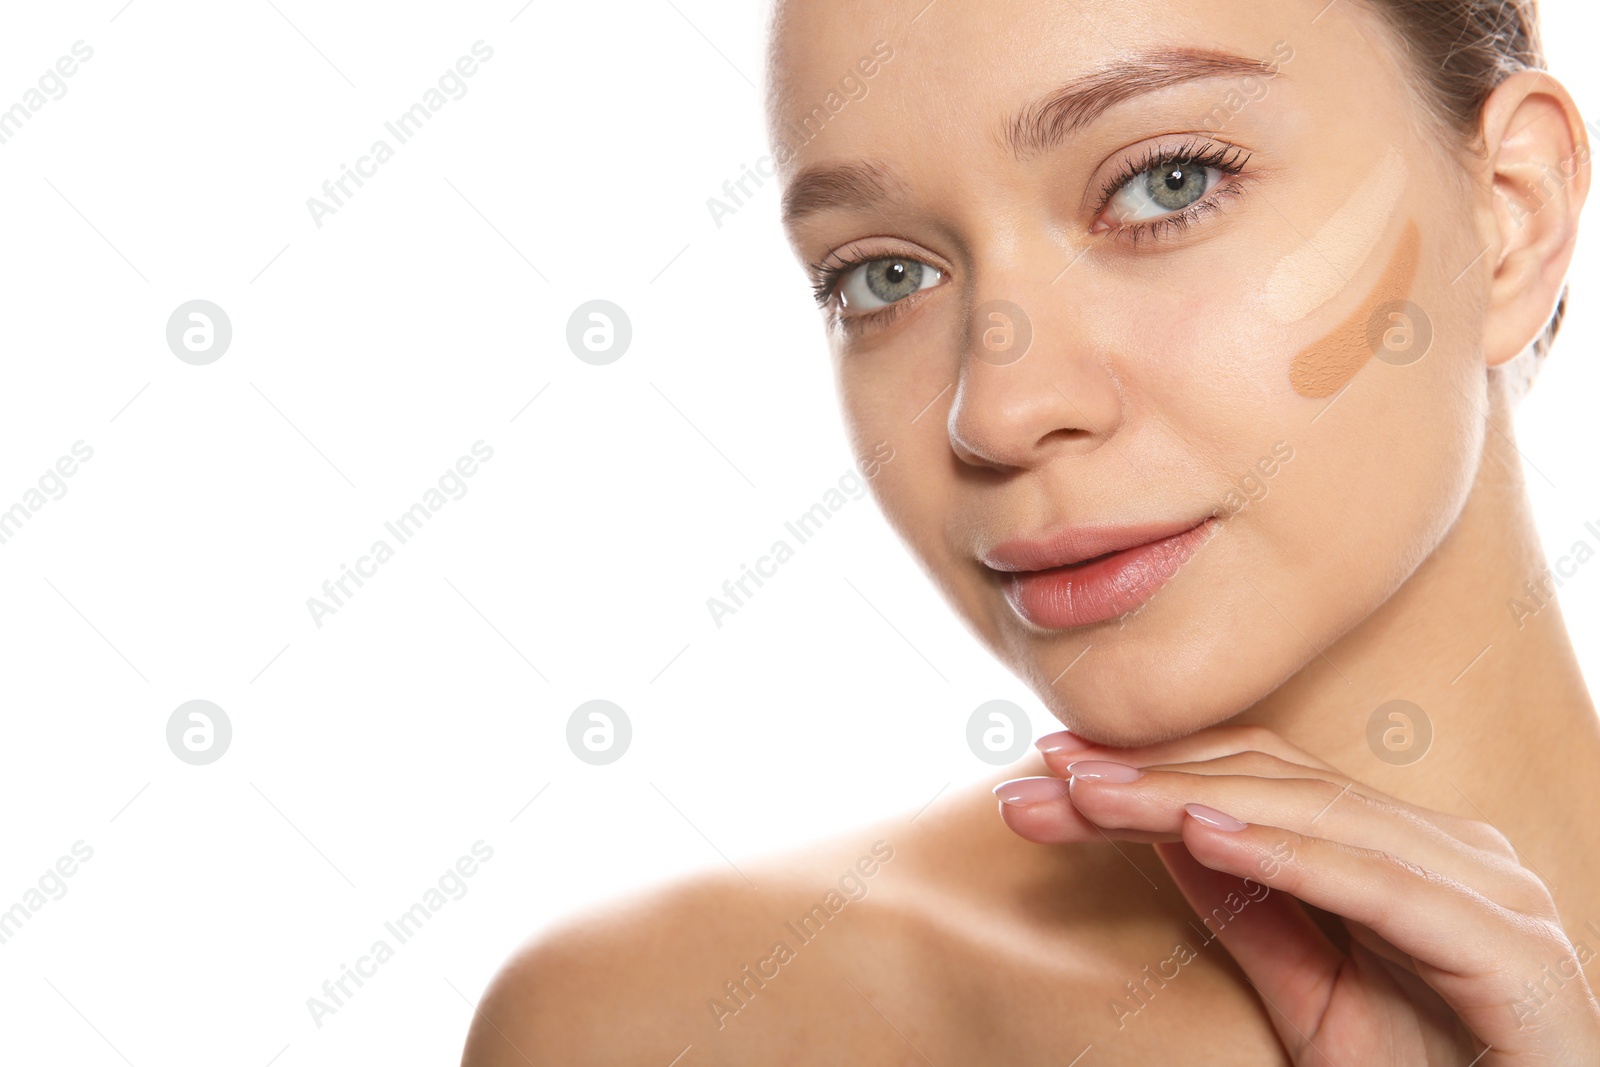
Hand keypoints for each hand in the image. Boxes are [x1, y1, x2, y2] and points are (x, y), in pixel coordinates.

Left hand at [993, 723, 1599, 1062]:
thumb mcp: (1313, 995)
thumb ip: (1251, 908)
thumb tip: (1163, 829)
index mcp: (1411, 848)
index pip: (1263, 781)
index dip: (1156, 767)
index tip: (1052, 766)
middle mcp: (1455, 851)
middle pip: (1275, 787)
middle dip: (1147, 779)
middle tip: (1041, 775)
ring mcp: (1492, 892)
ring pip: (1315, 820)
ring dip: (1187, 800)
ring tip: (1091, 796)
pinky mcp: (1513, 952)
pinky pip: (1378, 887)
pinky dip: (1284, 857)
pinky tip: (1198, 834)